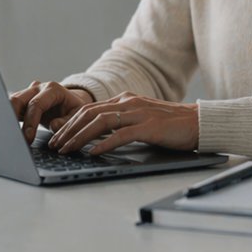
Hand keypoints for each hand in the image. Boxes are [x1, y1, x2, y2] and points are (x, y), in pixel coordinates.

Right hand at [9, 80, 93, 143]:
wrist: (70, 102)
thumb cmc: (73, 108)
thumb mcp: (76, 115)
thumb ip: (66, 122)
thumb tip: (53, 125)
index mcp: (53, 89)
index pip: (36, 104)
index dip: (31, 122)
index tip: (29, 138)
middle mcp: (38, 88)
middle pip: (18, 99)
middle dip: (13, 119)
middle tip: (15, 138)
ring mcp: (29, 92)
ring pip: (12, 103)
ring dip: (9, 119)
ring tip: (10, 136)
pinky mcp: (23, 100)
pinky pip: (12, 108)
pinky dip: (10, 120)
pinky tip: (10, 132)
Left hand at [48, 91, 198, 154]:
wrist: (197, 122)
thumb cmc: (168, 124)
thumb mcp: (139, 118)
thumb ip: (119, 122)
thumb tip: (94, 135)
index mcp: (124, 99)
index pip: (89, 109)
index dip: (69, 122)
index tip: (55, 135)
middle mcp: (128, 102)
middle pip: (90, 113)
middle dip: (68, 130)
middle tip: (54, 145)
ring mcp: (138, 113)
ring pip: (100, 122)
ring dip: (80, 137)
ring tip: (67, 149)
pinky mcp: (149, 126)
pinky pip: (121, 134)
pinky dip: (104, 143)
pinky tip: (93, 152)